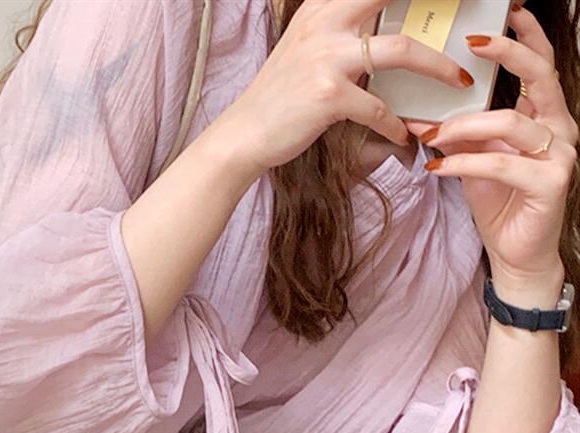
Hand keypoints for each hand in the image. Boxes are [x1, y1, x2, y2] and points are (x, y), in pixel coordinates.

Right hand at [226, 0, 474, 176]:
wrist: (245, 132)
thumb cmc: (279, 96)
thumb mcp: (305, 47)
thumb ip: (339, 29)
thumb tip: (379, 29)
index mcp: (322, 7)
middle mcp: (325, 23)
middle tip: (472, 23)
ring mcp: (327, 58)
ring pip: (402, 51)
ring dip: (437, 68)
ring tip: (457, 82)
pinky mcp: (329, 96)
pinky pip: (379, 108)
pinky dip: (397, 125)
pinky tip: (406, 136)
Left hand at [408, 5, 577, 291]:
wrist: (516, 253)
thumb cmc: (499, 203)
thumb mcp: (474, 161)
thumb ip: (458, 137)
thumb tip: (419, 117)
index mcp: (544, 118)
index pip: (540, 67)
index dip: (526, 37)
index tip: (506, 12)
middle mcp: (559, 129)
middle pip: (539, 76)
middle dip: (507, 54)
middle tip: (473, 43)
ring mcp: (559, 155)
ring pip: (509, 123)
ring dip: (462, 126)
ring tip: (430, 135)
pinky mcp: (550, 183)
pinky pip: (501, 163)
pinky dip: (463, 163)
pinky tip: (437, 167)